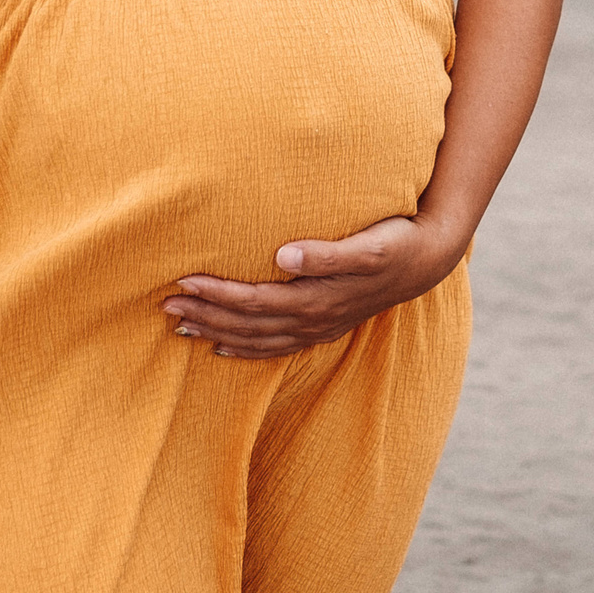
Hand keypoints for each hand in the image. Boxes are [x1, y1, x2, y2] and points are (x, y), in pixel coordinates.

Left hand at [161, 215, 461, 357]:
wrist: (429, 260)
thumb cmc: (396, 243)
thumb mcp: (369, 245)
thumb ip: (326, 253)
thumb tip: (283, 256)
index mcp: (317, 299)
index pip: (254, 301)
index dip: (217, 294)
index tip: (182, 281)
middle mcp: (313, 319)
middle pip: (247, 323)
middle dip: (205, 314)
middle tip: (165, 304)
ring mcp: (318, 327)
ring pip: (256, 338)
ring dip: (216, 331)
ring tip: (179, 325)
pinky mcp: (324, 326)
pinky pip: (275, 347)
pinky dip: (246, 350)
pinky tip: (222, 349)